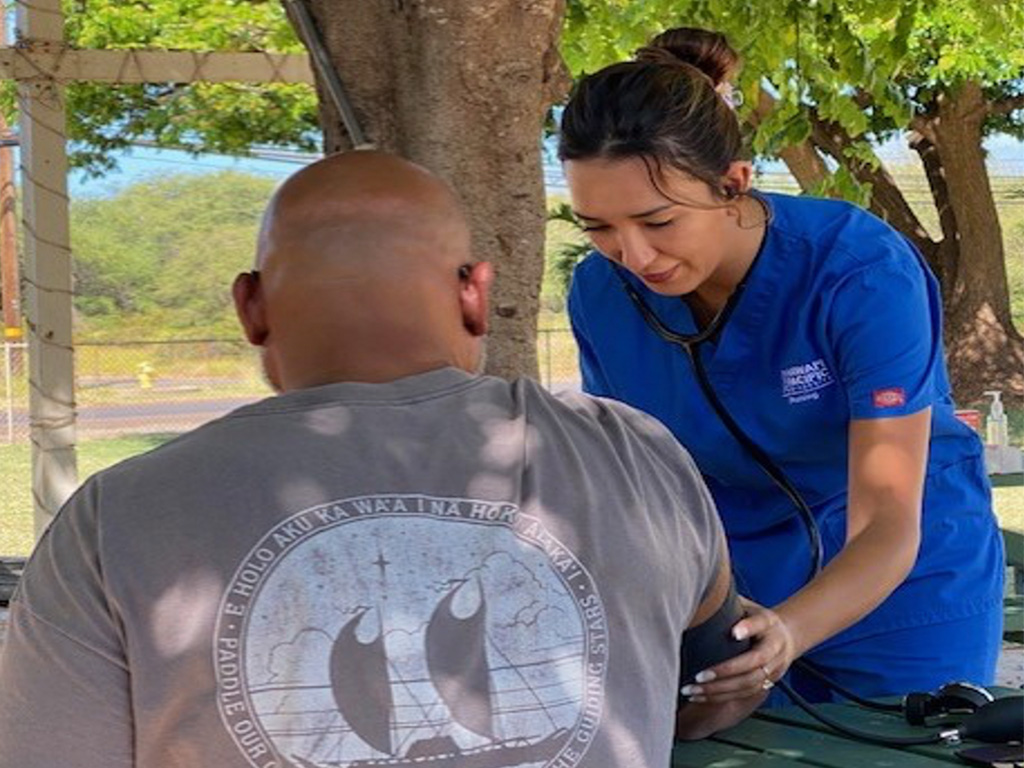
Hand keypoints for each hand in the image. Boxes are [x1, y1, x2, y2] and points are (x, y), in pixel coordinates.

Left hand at [680, 598, 797, 703]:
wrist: (786, 637)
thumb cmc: (758, 618)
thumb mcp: (749, 605)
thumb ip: (731, 603)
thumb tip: (702, 593)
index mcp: (770, 623)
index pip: (761, 624)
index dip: (749, 628)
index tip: (734, 631)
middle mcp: (775, 648)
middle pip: (754, 664)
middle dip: (726, 672)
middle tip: (699, 676)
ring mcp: (773, 669)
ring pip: (748, 685)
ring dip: (719, 690)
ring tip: (693, 690)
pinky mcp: (765, 684)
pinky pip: (743, 695)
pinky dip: (720, 697)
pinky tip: (699, 697)